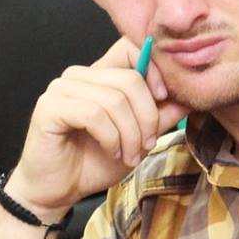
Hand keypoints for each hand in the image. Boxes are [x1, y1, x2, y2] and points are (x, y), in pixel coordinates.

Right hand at [3, 37, 184, 217]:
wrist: (58, 190)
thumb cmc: (93, 162)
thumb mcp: (138, 138)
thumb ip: (160, 116)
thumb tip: (188, 98)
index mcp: (100, 75)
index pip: (131, 48)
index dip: (155, 70)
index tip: (165, 100)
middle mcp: (79, 75)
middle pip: (130, 79)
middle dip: (147, 117)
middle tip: (147, 145)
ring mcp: (62, 89)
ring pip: (114, 99)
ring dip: (129, 134)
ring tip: (130, 155)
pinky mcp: (50, 107)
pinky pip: (94, 114)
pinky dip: (110, 138)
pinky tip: (111, 151)